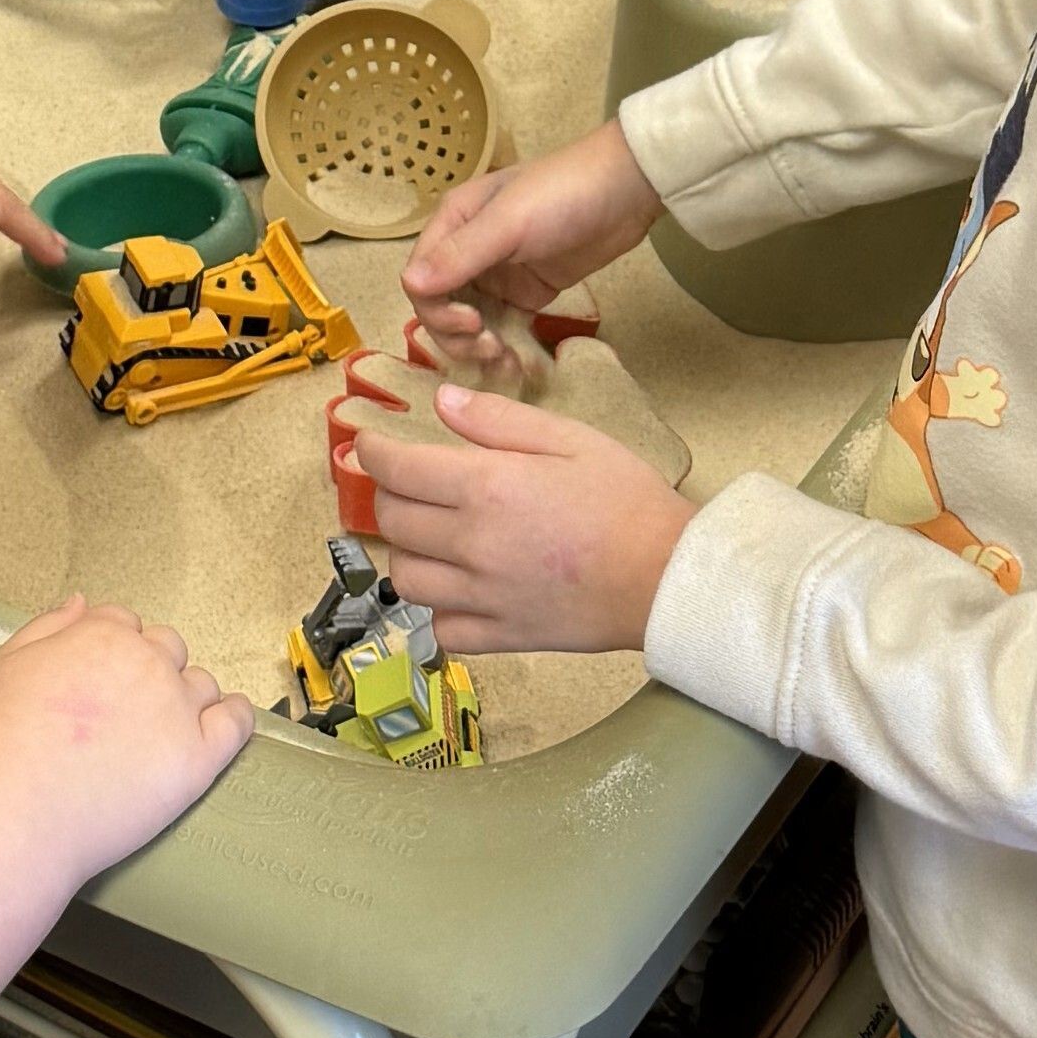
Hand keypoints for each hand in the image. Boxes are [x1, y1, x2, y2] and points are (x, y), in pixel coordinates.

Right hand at [0, 596, 250, 890]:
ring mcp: (177, 710)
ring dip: (186, 698)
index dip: (112, 652)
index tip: (102, 681)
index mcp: (102, 634)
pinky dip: (237, 718)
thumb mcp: (4, 666)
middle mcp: (147, 662)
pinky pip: (237, 723)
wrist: (11, 815)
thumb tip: (83, 603)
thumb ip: (48, 627)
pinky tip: (227, 723)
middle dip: (150, 672)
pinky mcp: (198, 759)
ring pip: (201, 685)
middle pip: (167, 650)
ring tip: (161, 733)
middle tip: (124, 713)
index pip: (125, 624)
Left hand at [353, 382, 696, 658]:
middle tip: (407, 482)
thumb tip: (442, 402)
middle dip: (388, 494)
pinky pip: (442, 629)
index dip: (372, 451)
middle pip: (393, 521)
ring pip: (406, 579)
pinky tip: (456, 589)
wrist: (667, 576)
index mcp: (486, 487)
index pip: (397, 468)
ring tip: (429, 535)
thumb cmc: (626, 500)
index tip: (369, 443)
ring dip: (406, 552)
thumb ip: (499, 419)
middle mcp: (472, 543)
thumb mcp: (570, 438)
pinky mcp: (501, 635)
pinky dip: (437, 611)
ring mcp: (483, 596)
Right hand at [406, 118, 662, 341]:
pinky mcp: (525, 292)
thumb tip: (409, 283)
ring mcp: (496, 273)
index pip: (420, 277)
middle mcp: (467, 249)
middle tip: (490, 347)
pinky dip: (500, 345)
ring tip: (503, 359)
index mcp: (453, 222)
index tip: (472, 323)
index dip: (437, 309)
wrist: (627, 192)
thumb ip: (461, 255)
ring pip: (466, 321)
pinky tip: (513, 363)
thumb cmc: (562, 195)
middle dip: (455, 334)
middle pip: (438, 305)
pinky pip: (499, 325)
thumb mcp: (509, 223)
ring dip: (475, 346)